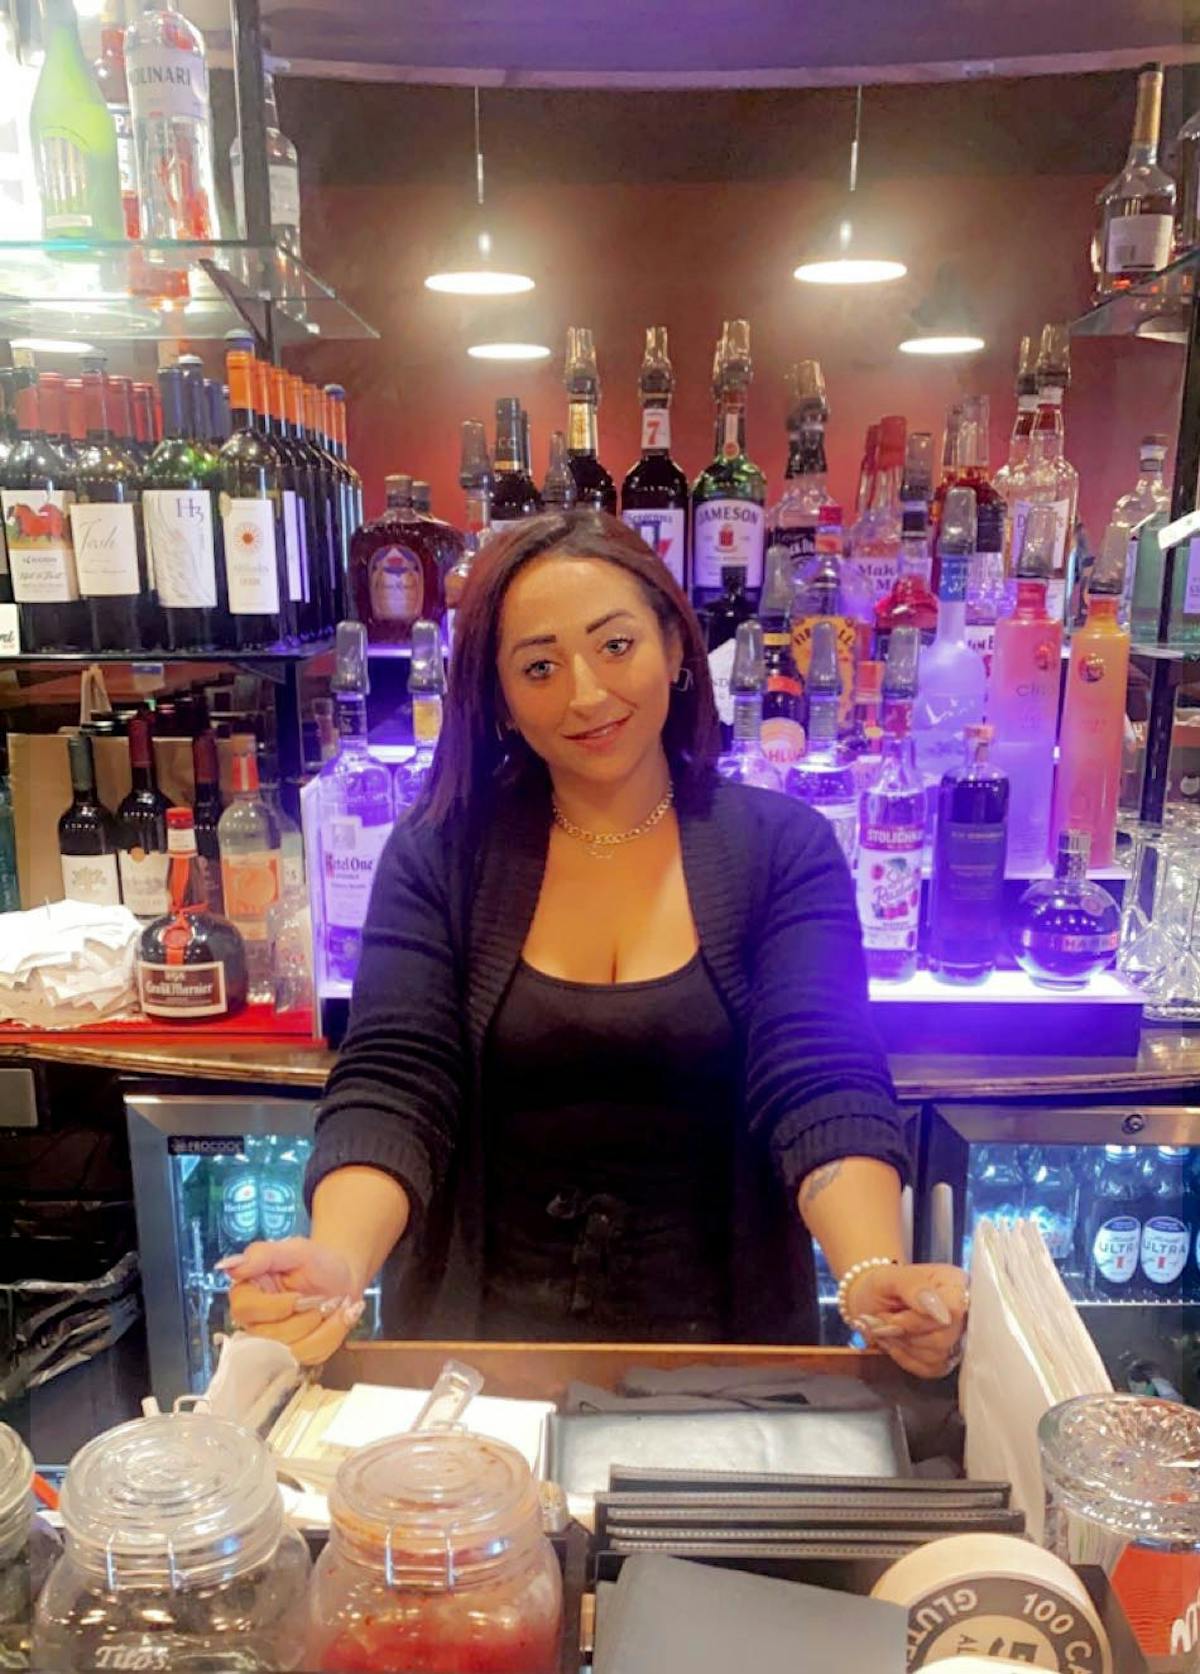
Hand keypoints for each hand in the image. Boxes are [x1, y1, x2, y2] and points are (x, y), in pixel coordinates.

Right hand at [220, 1237, 364, 1367]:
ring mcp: (274, 1344)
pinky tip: (342, 1316)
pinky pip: (313, 1356)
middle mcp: (254, 1324)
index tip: (299, 1295)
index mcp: (246, 1295)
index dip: (277, 1307)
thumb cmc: (315, 1261)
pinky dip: (334, 1334)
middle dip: (307, 1316)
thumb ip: (261, 1255)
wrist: (342, 1275)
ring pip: (295, 1351)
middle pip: (272, 1337)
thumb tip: (227, 1266)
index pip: (246, 1311)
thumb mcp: (293, 1250)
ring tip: (336, 1304)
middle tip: (324, 1298)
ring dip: (325, 1326)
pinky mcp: (296, 1356)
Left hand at [845, 1262, 967, 1379]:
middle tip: (885, 1319)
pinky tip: (897, 1342)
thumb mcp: (888, 1278)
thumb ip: (914, 1288)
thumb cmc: (883, 1287)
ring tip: (889, 1329)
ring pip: (938, 1356)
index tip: (896, 1318)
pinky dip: (907, 1358)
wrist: (872, 1304)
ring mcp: (957, 1337)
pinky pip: (931, 1369)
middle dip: (906, 1331)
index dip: (923, 1320)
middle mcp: (963, 1310)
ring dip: (904, 1345)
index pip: (954, 1310)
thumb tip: (939, 1310)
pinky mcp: (948, 1359)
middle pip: (945, 1337)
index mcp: (954, 1283)